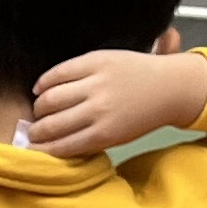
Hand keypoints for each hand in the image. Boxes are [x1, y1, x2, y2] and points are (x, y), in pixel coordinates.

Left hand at [19, 41, 206, 160]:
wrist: (171, 90)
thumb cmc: (140, 74)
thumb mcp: (108, 58)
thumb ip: (79, 69)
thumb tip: (44, 87)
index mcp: (94, 63)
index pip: (52, 76)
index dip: (39, 87)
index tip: (37, 94)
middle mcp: (95, 86)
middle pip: (48, 101)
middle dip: (37, 112)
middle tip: (35, 118)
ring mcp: (99, 112)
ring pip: (53, 124)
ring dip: (38, 132)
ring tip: (36, 135)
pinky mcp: (105, 135)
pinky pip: (69, 144)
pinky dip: (52, 149)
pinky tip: (46, 149)